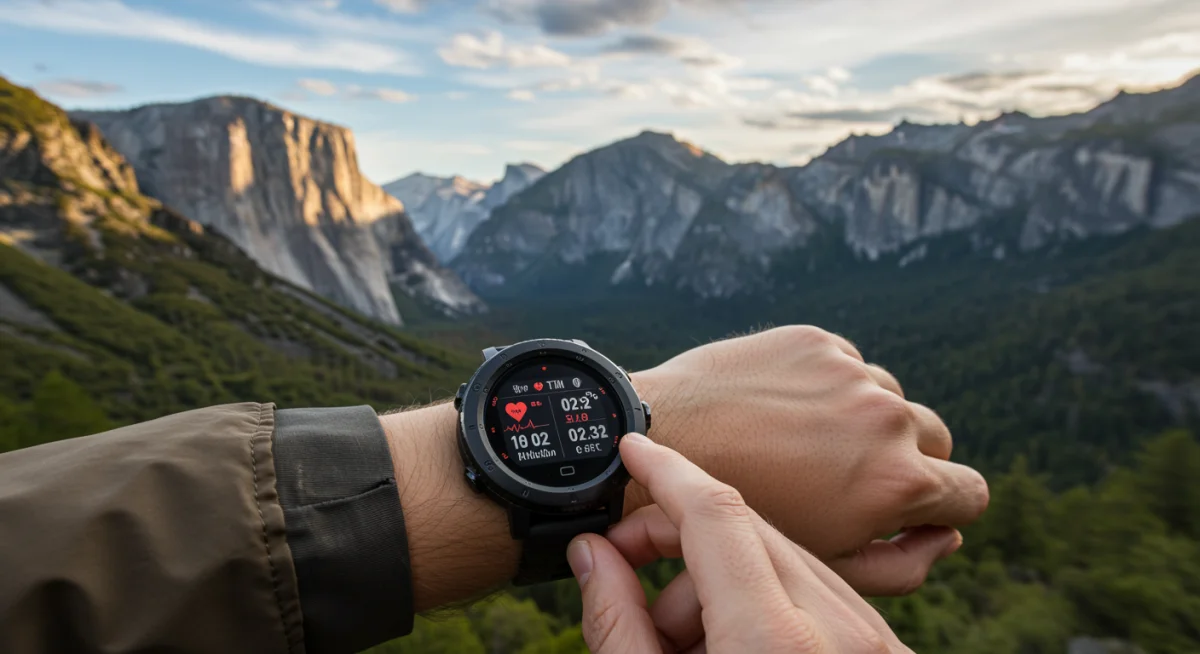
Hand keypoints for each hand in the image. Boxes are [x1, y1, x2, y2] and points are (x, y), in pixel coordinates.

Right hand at [568, 433, 920, 652]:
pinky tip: (736, 643)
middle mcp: (844, 634)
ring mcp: (879, 642)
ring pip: (791, 557)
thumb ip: (616, 624)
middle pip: (752, 530)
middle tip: (627, 568)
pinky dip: (774, 599)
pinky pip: (828, 589)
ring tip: (684, 636)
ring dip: (726, 577)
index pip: (716, 515)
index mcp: (775, 644)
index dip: (665, 471)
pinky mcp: (893, 653)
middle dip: (680, 540)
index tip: (634, 447)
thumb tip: (591, 554)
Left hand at [631, 325, 987, 594]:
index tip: (913, 508)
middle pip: (936, 439)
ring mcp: (851, 373)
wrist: (660, 443)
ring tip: (801, 444)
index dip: (946, 506)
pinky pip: (845, 365)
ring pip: (889, 398)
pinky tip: (779, 411)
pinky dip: (826, 386)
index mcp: (900, 481)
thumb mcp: (824, 567)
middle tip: (846, 478)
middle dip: (906, 460)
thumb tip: (949, 536)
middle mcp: (887, 418)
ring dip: (863, 419)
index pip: (972, 492)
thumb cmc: (738, 521)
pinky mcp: (814, 340)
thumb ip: (904, 564)